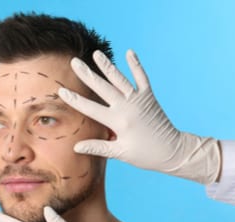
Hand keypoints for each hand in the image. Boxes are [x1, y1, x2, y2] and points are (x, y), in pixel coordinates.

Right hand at [58, 49, 220, 184]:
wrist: (172, 151)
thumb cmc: (145, 155)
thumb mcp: (120, 153)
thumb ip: (98, 147)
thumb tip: (76, 147)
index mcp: (118, 122)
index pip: (91, 109)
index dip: (75, 100)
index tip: (62, 90)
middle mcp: (127, 107)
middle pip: (103, 88)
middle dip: (87, 75)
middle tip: (74, 62)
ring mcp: (139, 100)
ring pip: (119, 79)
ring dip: (107, 66)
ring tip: (96, 54)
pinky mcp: (149, 97)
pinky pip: (141, 78)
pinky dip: (135, 65)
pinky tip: (129, 52)